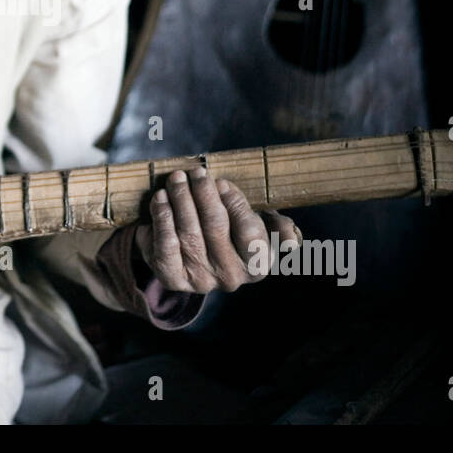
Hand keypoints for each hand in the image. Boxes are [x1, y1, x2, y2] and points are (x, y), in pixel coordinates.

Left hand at [134, 167, 299, 292]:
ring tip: (176, 178)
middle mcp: (232, 277)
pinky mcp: (174, 279)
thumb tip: (291, 240)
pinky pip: (165, 247)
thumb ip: (276, 226)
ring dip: (180, 199)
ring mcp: (201, 281)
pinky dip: (162, 218)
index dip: (235, 203)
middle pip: (215, 226)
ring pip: (189, 232)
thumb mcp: (258, 223)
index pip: (249, 231)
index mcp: (258, 264)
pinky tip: (161, 199)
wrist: (188, 251)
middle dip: (203, 193)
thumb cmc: (229, 229)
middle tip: (195, 172)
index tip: (222, 183)